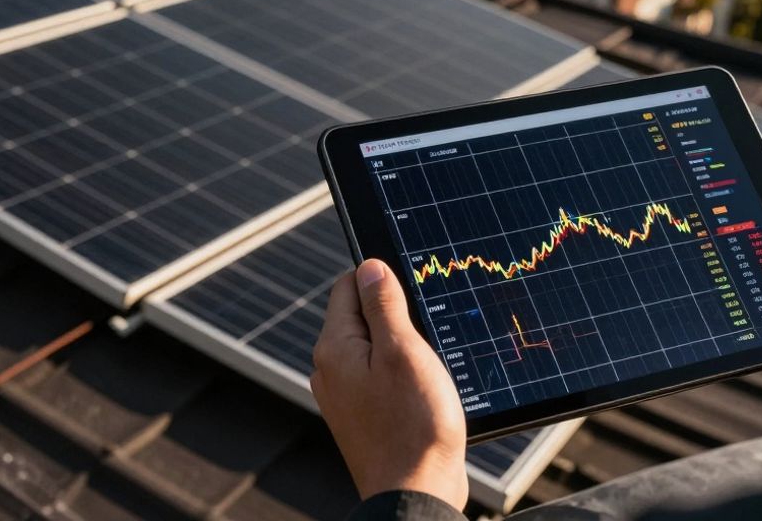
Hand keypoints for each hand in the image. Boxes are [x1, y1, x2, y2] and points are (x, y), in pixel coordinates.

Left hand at [310, 259, 468, 511]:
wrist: (416, 494)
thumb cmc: (412, 426)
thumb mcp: (404, 351)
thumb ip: (384, 306)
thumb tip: (370, 267)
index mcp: (334, 348)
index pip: (348, 286)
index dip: (381, 277)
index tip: (412, 285)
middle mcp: (331, 370)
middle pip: (362, 316)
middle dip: (396, 315)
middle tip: (428, 329)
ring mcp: (346, 396)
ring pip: (376, 348)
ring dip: (404, 347)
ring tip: (429, 364)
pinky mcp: (365, 417)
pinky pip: (381, 378)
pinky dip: (404, 374)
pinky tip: (426, 388)